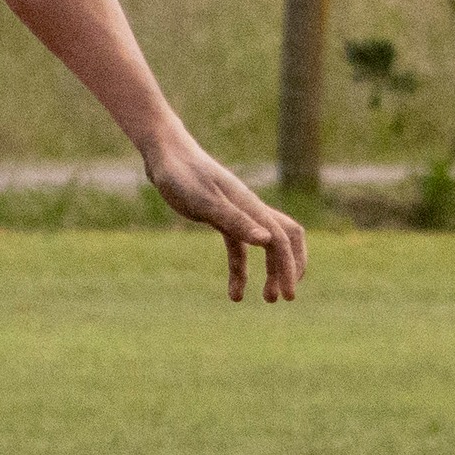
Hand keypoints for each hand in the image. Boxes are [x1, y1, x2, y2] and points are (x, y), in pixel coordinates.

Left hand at [144, 134, 306, 302]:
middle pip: (285, 240)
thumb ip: (235, 221)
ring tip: (266, 298)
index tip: (286, 296)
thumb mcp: (206, 202)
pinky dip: (240, 269)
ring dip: (269, 272)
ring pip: (265, 245)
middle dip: (288, 268)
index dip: (288, 268)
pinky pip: (239, 247)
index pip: (282, 240)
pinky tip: (233, 292)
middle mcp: (250, 210)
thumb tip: (268, 240)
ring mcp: (236, 213)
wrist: (165, 155)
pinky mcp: (220, 217)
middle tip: (282, 298)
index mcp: (251, 207)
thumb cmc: (183, 176)